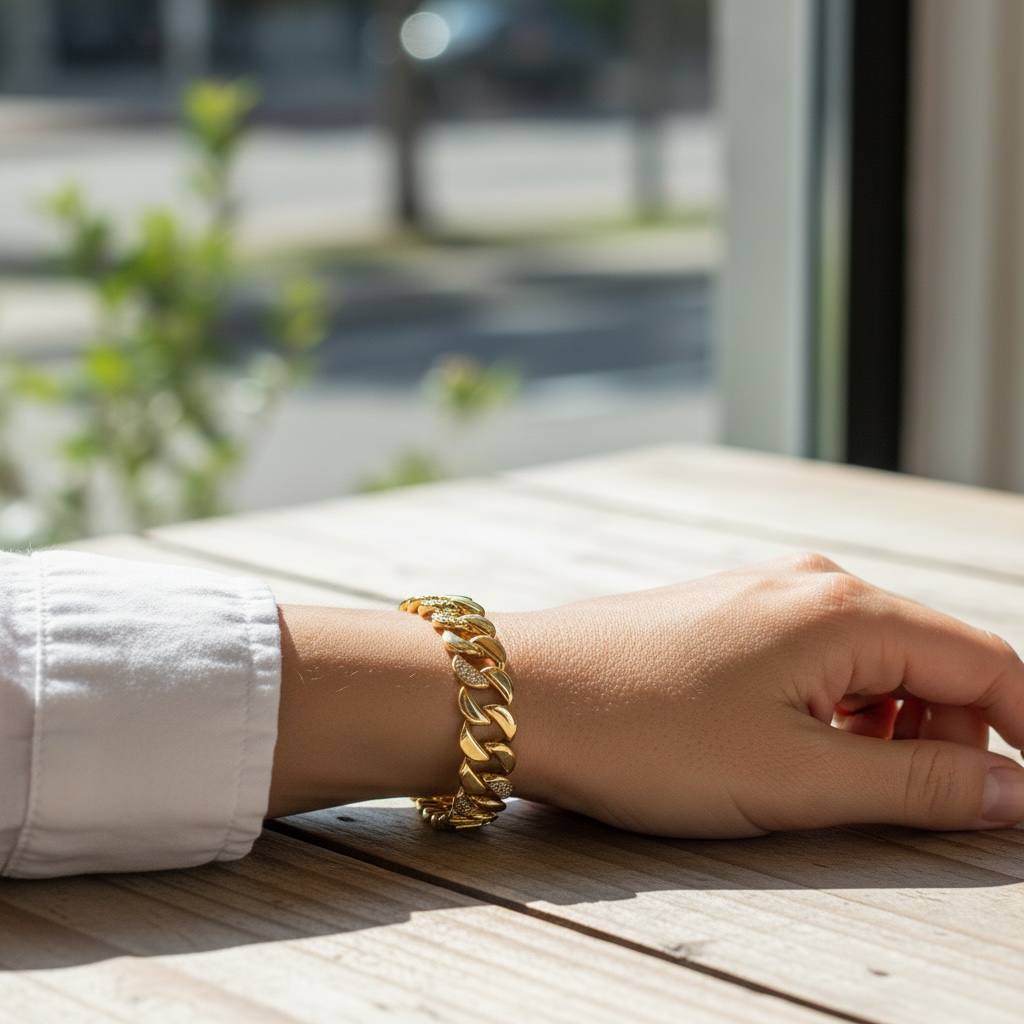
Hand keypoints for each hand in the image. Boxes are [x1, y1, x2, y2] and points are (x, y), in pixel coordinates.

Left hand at [502, 554, 1023, 836]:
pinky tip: (783, 749)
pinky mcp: (731, 616)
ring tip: (823, 783)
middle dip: (942, 742)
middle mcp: (814, 585)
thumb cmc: (645, 734)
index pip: (985, 665)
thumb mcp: (793, 779)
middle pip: (931, 665)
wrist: (522, 692)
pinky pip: (815, 664)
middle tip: (900, 808)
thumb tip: (1010, 793)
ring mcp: (767, 595)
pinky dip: (829, 714)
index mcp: (845, 610)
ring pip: (871, 667)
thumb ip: (916, 786)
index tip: (1022, 802)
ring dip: (880, 732)